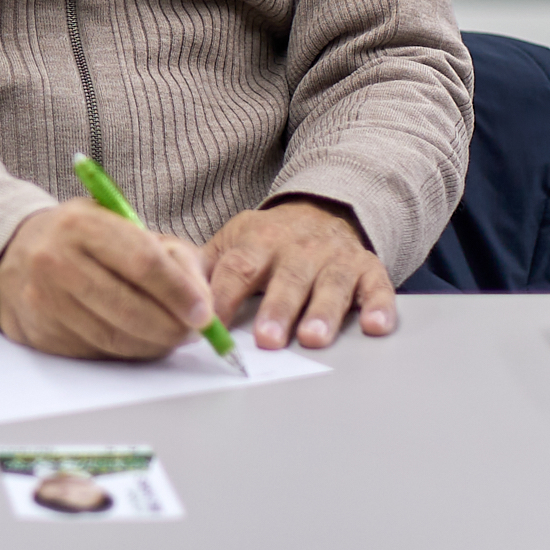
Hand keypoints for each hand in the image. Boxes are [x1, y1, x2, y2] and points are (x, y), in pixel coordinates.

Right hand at [0, 203, 215, 360]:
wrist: (14, 254)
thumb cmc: (81, 240)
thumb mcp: (122, 224)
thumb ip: (169, 255)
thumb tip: (202, 303)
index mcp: (82, 224)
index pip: (142, 262)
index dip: (179, 292)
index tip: (203, 313)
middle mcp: (56, 259)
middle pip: (128, 307)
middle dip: (171, 327)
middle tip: (193, 333)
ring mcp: (43, 298)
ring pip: (113, 337)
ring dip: (152, 344)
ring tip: (171, 337)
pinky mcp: (39, 330)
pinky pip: (94, 350)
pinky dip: (125, 351)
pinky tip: (138, 341)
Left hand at [201, 198, 396, 349]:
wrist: (322, 210)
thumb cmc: (269, 241)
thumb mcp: (233, 242)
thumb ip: (206, 268)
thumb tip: (169, 292)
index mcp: (258, 241)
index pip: (237, 268)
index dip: (224, 296)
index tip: (211, 323)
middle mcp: (298, 248)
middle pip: (286, 279)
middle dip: (277, 309)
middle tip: (268, 339)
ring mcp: (335, 258)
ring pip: (331, 284)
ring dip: (323, 312)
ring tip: (313, 338)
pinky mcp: (368, 268)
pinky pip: (377, 287)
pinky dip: (380, 306)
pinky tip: (376, 326)